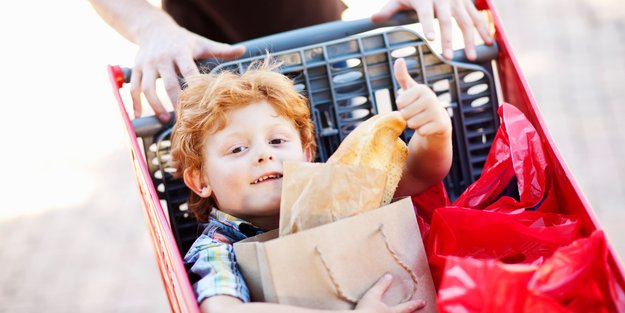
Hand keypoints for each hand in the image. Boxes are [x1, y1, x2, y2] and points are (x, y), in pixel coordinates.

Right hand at [131, 24, 244, 121]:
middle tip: (183, 119)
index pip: (189, 72)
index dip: (194, 89)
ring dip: (156, 105)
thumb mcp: (201, 43)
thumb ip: (222, 49)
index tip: (202, 105)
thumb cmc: (182, 40)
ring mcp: (147, 64)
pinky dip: (135, 103)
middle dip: (176, 102)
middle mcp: (162, 58)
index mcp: (180, 52)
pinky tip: (140, 116)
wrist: (154, 28)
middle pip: (168, 83)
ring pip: (147, 88)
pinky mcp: (136, 68)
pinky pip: (134, 88)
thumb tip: (244, 50)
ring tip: (165, 119)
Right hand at [356, 274, 425, 312]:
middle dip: (411, 311)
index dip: (416, 304)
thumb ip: (382, 285)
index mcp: (392, 311)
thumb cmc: (366, 309)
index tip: (424, 302)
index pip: (407, 307)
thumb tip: (389, 275)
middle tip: (417, 308)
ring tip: (401, 312)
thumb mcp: (373, 294)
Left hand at [372, 0, 492, 60]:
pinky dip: (484, 30)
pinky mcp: (468, 3)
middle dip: (449, 39)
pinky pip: (477, 17)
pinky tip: (488, 43)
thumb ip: (389, 9)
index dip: (429, 25)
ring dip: (470, 39)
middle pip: (448, 20)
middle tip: (448, 57)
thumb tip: (373, 19)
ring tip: (471, 57)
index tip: (430, 39)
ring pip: (467, 20)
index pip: (426, 13)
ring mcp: (458, 1)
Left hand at [394, 58, 450, 138]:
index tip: (411, 105)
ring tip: (423, 120)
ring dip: (415, 125)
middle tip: (417, 114)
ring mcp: (437, 111)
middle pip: (404, 114)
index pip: (399, 103)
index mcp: (422, 89)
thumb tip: (399, 59)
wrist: (438, 121)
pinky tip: (428, 127)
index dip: (402, 107)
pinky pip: (421, 132)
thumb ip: (402, 76)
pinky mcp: (441, 124)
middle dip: (408, 117)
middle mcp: (430, 98)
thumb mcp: (411, 90)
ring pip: (412, 124)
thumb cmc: (420, 104)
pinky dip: (422, 132)